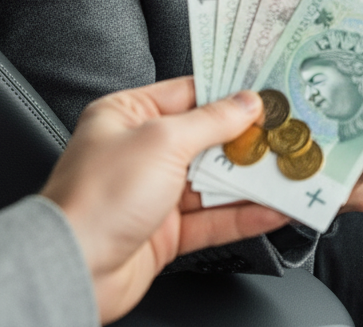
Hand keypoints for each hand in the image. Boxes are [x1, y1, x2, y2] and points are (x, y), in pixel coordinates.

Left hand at [41, 77, 288, 323]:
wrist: (71, 271)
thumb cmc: (97, 197)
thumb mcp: (163, 141)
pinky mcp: (166, 231)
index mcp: (128, 114)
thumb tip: (247, 103)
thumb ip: (212, 121)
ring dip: (253, 178)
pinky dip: (245, 214)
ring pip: (215, 180)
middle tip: (289, 132)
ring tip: (291, 170)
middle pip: (208, 138)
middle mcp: (141, 150)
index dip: (230, 92)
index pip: (190, 93)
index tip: (267, 92)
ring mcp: (154, 192)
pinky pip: (214, 218)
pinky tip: (274, 208)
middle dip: (249, 139)